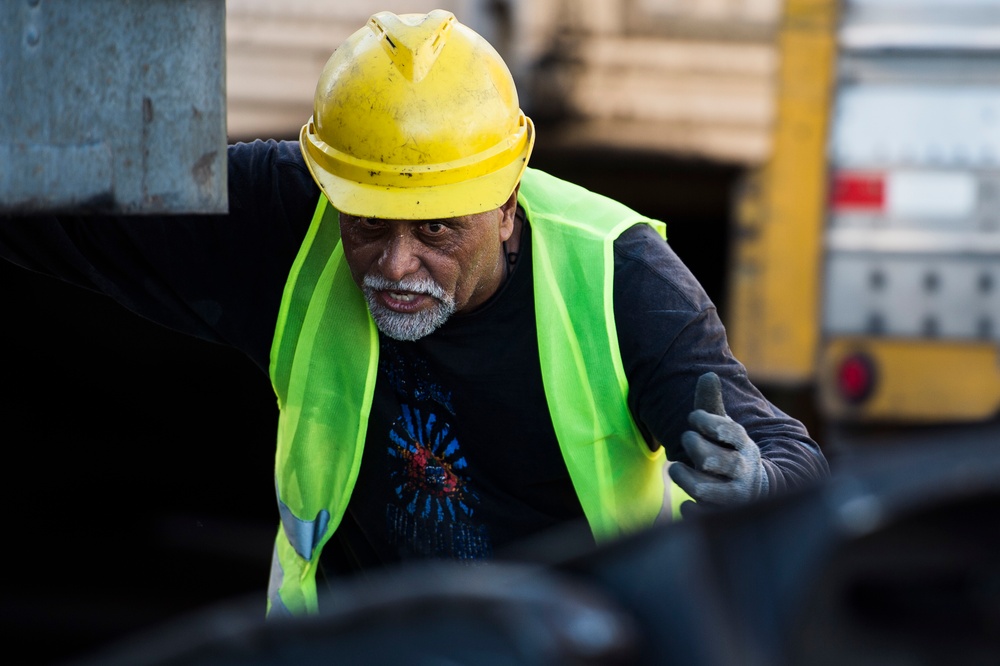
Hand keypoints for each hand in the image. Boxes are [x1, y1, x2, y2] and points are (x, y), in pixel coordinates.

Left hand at [668, 372, 767, 508]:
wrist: (754, 491)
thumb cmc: (729, 452)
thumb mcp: (725, 428)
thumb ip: (712, 405)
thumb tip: (707, 374)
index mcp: (744, 446)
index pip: (727, 431)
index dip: (706, 422)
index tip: (693, 417)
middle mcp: (742, 471)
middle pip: (711, 459)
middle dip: (692, 446)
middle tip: (686, 440)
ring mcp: (733, 496)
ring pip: (702, 488)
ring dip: (683, 477)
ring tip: (675, 468)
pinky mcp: (722, 515)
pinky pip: (698, 513)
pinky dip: (688, 507)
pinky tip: (686, 500)